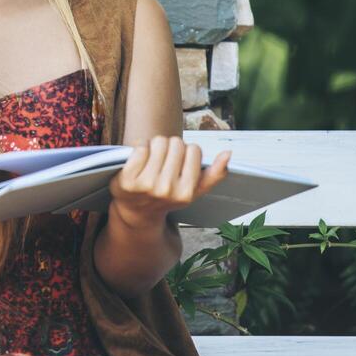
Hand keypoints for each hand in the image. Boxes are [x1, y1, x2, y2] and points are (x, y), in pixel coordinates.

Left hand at [106, 135, 230, 230]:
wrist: (137, 212)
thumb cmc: (168, 196)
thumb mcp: (194, 191)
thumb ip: (214, 174)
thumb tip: (228, 154)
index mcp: (185, 193)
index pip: (194, 150)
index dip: (187, 152)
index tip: (180, 161)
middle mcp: (166, 190)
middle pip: (176, 143)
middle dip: (171, 146)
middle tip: (164, 159)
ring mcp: (146, 185)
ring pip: (159, 142)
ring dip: (155, 145)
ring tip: (152, 158)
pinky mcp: (127, 179)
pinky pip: (140, 146)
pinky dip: (140, 145)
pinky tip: (139, 157)